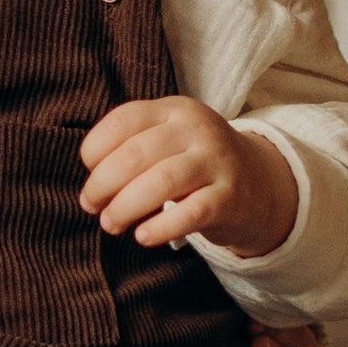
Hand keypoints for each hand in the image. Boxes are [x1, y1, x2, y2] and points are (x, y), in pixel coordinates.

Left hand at [78, 98, 297, 259]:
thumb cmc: (196, 164)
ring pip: (161, 182)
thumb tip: (92, 185)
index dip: (96, 148)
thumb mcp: (169, 140)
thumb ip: (133, 149)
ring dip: (126, 206)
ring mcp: (216, 161)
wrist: (259, 184)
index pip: (123, 120)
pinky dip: (160, 227)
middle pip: (137, 153)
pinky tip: (142, 237)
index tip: (87, 173)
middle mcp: (197, 129)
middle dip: (103, 183)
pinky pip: (190, 213)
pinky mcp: (230, 197)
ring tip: (110, 224)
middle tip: (90, 206)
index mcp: (174, 110)